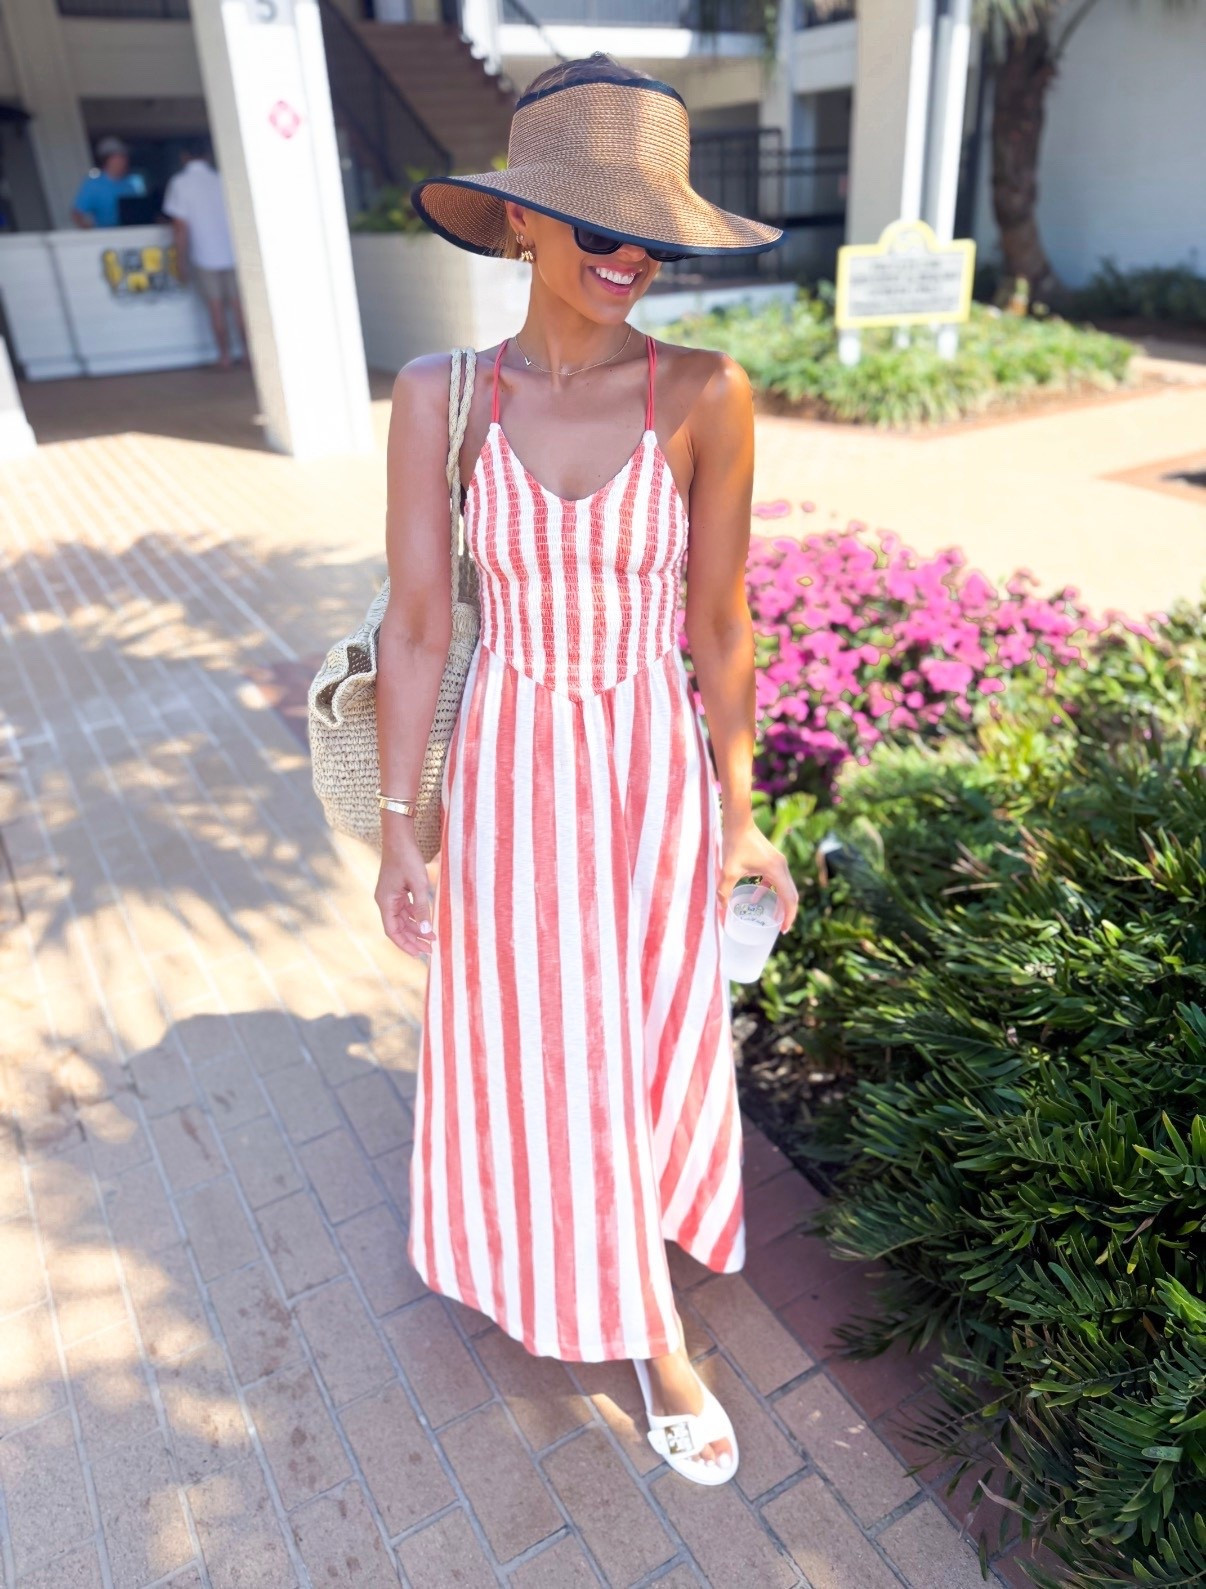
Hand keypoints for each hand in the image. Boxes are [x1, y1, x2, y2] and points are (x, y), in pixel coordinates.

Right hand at [375, 824, 435, 960]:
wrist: (399, 836)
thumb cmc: (407, 858)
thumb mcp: (419, 884)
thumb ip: (422, 908)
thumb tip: (427, 930)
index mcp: (385, 901)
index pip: (392, 931)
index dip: (405, 944)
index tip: (420, 954)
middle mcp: (385, 900)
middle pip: (398, 927)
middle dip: (413, 939)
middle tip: (431, 949)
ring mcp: (390, 895)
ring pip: (402, 919)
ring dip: (416, 929)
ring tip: (432, 938)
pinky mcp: (397, 890)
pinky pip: (405, 909)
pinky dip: (416, 917)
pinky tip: (427, 922)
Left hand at [717, 813, 798, 932]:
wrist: (739, 822)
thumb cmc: (735, 844)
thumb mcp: (729, 871)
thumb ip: (725, 892)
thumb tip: (721, 911)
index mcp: (776, 871)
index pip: (789, 898)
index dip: (788, 916)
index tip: (783, 930)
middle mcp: (782, 867)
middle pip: (791, 895)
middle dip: (787, 913)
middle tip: (779, 928)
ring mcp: (779, 863)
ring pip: (785, 888)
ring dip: (780, 903)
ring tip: (771, 917)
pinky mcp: (772, 860)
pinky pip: (776, 880)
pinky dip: (770, 891)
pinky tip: (755, 897)